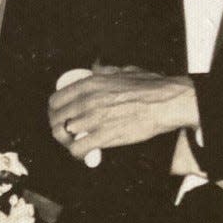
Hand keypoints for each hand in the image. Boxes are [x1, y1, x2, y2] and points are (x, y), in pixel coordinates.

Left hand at [49, 70, 197, 160]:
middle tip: (67, 133)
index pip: (57, 99)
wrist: (167, 102)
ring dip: (67, 141)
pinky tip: (83, 153)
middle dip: (58, 127)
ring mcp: (94, 119)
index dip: (56, 111)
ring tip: (75, 143)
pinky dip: (77, 153)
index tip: (61, 116)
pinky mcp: (104, 136)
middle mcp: (88, 100)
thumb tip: (97, 69)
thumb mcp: (123, 71)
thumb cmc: (151, 88)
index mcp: (90, 84)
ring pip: (62, 134)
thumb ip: (106, 71)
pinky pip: (78, 149)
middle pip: (56, 118)